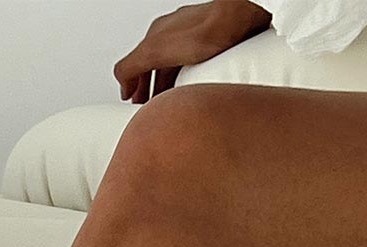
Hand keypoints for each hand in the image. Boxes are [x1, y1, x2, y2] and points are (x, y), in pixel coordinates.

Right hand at [115, 0, 271, 102]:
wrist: (245, 17)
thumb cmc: (207, 30)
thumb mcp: (156, 50)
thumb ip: (132, 66)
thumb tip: (121, 85)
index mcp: (157, 34)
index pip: (134, 63)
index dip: (131, 86)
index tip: (132, 104)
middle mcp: (175, 34)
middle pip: (154, 66)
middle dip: (148, 89)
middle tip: (148, 109)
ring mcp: (195, 38)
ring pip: (174, 67)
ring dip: (168, 88)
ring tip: (169, 107)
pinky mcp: (214, 44)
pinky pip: (194, 67)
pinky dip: (187, 83)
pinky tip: (192, 94)